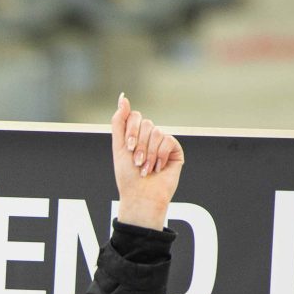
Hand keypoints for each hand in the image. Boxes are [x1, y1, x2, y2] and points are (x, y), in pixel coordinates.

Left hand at [111, 95, 182, 230]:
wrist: (141, 196)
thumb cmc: (127, 176)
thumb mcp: (118, 147)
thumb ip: (119, 122)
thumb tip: (123, 97)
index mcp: (134, 135)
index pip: (134, 116)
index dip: (131, 131)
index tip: (128, 148)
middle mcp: (148, 137)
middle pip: (146, 124)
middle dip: (139, 145)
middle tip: (136, 163)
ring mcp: (162, 143)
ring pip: (156, 132)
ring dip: (148, 154)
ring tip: (146, 169)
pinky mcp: (174, 150)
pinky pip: (168, 140)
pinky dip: (160, 155)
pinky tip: (158, 168)